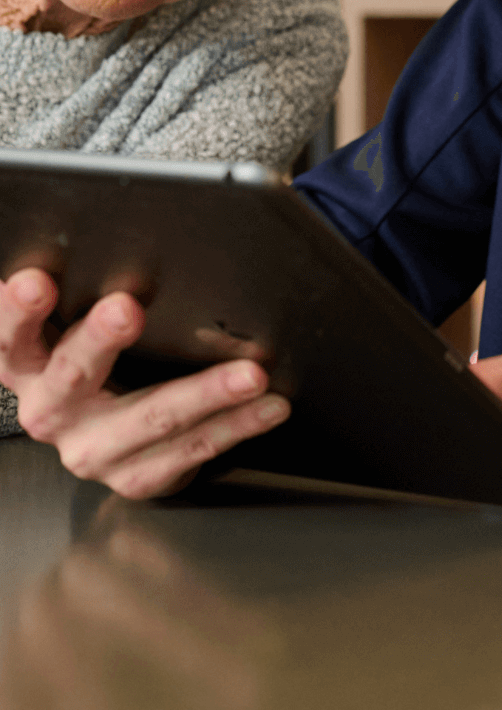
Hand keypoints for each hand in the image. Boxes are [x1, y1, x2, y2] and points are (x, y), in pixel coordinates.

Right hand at [0, 267, 289, 498]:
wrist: (114, 437)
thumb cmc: (102, 358)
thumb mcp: (79, 324)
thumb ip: (87, 290)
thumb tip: (125, 233)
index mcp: (28, 365)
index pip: (10, 336)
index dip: (18, 310)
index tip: (36, 280)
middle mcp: (51, 410)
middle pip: (70, 375)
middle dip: (99, 339)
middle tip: (127, 308)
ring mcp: (91, 450)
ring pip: (149, 419)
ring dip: (204, 393)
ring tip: (250, 373)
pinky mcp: (134, 476)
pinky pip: (190, 451)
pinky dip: (236, 425)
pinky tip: (268, 405)